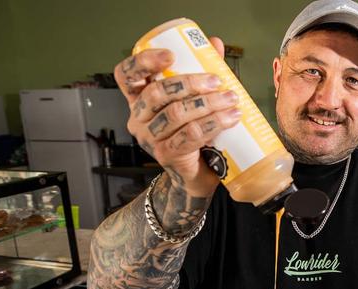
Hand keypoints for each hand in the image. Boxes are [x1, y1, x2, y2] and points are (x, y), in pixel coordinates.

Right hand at [113, 38, 240, 196]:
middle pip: (157, 93)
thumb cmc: (193, 135)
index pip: (126, 75)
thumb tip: (214, 44)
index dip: (144, 61)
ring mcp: (150, 139)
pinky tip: (230, 118)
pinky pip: (189, 135)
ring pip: (176, 114)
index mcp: (138, 100)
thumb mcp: (193, 103)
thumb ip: (200, 73)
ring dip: (208, 104)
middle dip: (189, 83)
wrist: (195, 175)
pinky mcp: (167, 155)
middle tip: (217, 81)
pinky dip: (213, 124)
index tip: (171, 55)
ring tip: (231, 100)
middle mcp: (138, 119)